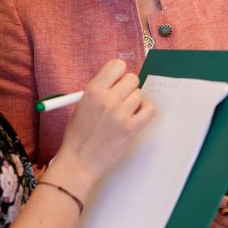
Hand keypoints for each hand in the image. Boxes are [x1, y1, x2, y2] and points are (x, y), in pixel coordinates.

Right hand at [54, 59, 154, 187]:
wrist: (79, 161)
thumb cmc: (78, 135)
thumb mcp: (82, 104)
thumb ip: (100, 90)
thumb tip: (118, 81)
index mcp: (93, 90)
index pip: (117, 65)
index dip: (119, 74)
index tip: (118, 81)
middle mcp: (107, 98)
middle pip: (132, 78)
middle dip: (128, 88)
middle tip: (122, 99)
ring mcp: (121, 113)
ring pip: (140, 95)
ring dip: (135, 103)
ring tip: (124, 114)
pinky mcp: (131, 128)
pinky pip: (149, 110)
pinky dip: (144, 112)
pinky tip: (135, 118)